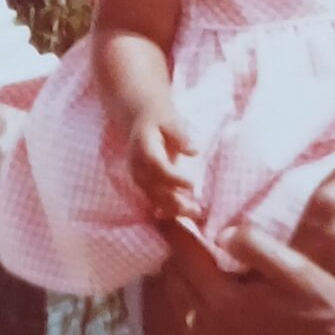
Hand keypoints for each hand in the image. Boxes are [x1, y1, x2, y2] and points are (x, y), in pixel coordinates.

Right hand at [127, 108, 202, 223]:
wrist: (140, 118)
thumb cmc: (159, 118)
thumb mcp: (171, 119)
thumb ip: (181, 135)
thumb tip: (194, 152)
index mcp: (142, 147)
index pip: (156, 167)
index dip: (173, 178)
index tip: (192, 184)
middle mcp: (136, 164)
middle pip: (153, 188)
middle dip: (175, 201)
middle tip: (197, 209)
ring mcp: (137, 175)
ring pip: (153, 198)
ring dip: (173, 209)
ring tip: (196, 213)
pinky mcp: (142, 183)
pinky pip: (153, 199)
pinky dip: (168, 209)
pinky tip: (185, 215)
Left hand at [161, 218, 334, 334]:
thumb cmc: (324, 309)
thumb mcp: (295, 268)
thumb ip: (256, 247)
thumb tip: (222, 233)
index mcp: (225, 301)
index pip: (186, 258)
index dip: (173, 232)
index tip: (164, 212)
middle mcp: (213, 328)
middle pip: (176, 284)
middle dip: (173, 256)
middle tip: (172, 233)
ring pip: (181, 308)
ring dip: (179, 283)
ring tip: (184, 261)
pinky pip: (193, 330)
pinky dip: (189, 308)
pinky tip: (202, 297)